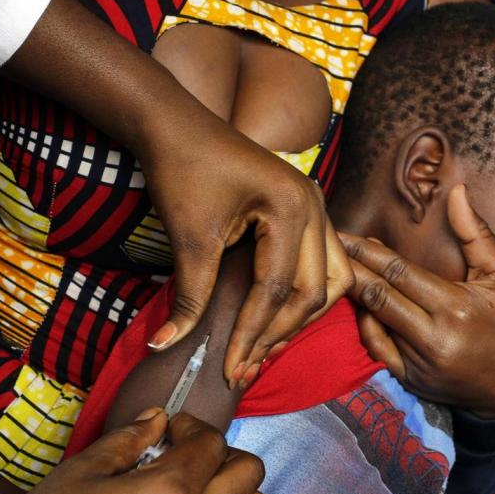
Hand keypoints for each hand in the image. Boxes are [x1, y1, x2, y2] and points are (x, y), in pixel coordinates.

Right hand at [0, 409, 265, 493]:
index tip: (168, 426)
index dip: (191, 425)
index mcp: (170, 493)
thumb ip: (127, 440)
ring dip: (233, 489)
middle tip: (185, 450)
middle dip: (224, 452)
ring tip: (190, 482)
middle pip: (250, 474)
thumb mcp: (79, 472)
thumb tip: (156, 420)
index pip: (212, 443)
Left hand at [139, 116, 352, 384]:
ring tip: (262, 349)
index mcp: (292, 207)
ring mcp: (314, 207)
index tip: (228, 369)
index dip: (252, 334)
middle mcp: (314, 206)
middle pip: (315, 290)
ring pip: (329, 281)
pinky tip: (273, 319)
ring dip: (298, 318)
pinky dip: (300, 295)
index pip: (278, 289)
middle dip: (279, 333)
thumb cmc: (181, 169)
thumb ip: (188, 298)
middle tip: (245, 367)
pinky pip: (319, 264)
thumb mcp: (188, 238)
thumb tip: (165, 347)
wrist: (174, 124)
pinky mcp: (303, 212)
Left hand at [341, 185, 494, 415]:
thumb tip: (458, 192)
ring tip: (337, 269)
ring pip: (373, 321)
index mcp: (455, 307)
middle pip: (378, 296)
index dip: (368, 252)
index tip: (345, 235)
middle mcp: (434, 338)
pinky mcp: (410, 379)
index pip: (399, 273)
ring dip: (354, 294)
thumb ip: (476, 234)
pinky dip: (364, 324)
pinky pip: (376, 348)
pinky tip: (358, 303)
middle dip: (350, 268)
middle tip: (328, 246)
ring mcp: (419, 362)